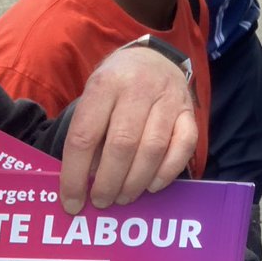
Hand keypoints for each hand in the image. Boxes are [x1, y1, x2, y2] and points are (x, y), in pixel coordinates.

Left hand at [58, 46, 196, 213]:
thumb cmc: (116, 86)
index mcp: (105, 84)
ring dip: (136, 182)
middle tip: (101, 202)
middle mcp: (138, 87)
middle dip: (108, 182)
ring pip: (153, 148)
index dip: (75, 175)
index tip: (72, 203)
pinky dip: (168, 172)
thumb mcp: (94, 98)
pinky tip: (152, 185)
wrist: (152, 58)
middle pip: (122, 144)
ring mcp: (168, 98)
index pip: (85, 136)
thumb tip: (85, 183)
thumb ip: (90, 135)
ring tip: (123, 197)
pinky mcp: (189, 110)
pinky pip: (184, 146)